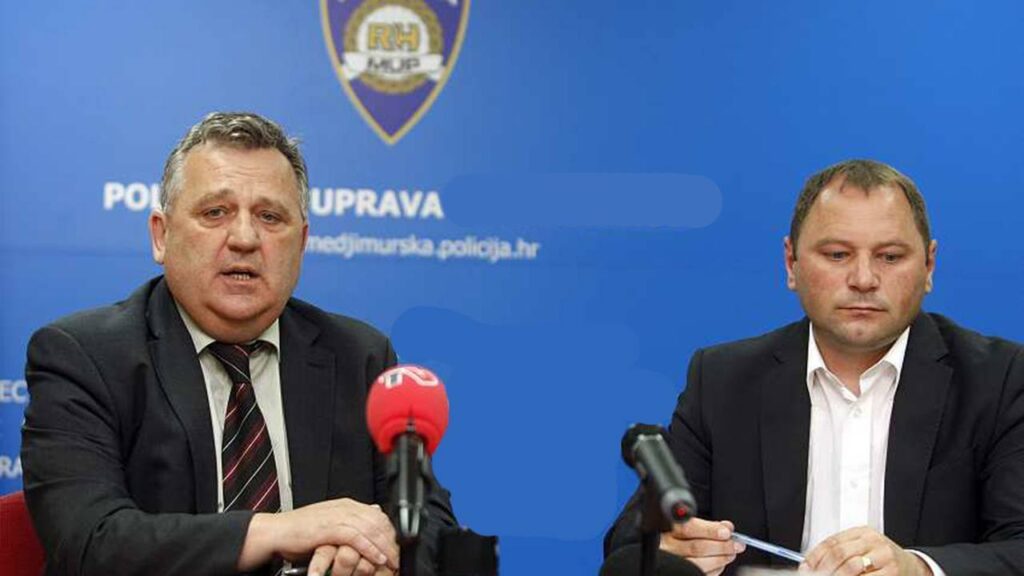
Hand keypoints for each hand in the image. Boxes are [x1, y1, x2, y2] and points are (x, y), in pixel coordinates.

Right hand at [238, 498, 398, 571]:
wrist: (276, 532)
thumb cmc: (300, 532)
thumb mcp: (329, 522)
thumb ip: (348, 521)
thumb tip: (369, 518)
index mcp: (346, 504)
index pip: (378, 515)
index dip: (390, 531)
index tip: (397, 547)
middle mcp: (345, 507)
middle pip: (378, 521)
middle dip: (391, 540)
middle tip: (400, 556)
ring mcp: (337, 515)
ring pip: (370, 529)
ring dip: (384, 546)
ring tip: (393, 560)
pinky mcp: (330, 527)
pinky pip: (356, 537)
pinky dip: (369, 548)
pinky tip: (377, 558)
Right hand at [659, 518, 743, 575]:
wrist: (673, 554)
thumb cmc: (683, 539)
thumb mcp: (691, 527)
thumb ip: (708, 526)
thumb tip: (727, 527)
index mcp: (668, 530)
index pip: (688, 528)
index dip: (709, 530)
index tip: (727, 532)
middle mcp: (667, 548)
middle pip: (696, 548)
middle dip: (721, 546)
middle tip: (737, 544)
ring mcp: (672, 564)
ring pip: (699, 564)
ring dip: (721, 559)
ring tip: (731, 553)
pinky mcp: (681, 574)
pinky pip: (701, 575)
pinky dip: (715, 570)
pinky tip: (720, 564)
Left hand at [800, 526, 930, 575]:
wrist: (913, 567)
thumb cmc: (882, 559)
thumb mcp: (862, 549)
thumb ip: (839, 553)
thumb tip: (809, 566)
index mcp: (862, 532)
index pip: (831, 542)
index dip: (815, 557)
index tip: (805, 568)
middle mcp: (873, 541)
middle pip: (840, 553)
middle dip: (824, 569)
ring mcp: (883, 557)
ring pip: (851, 567)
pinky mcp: (891, 572)